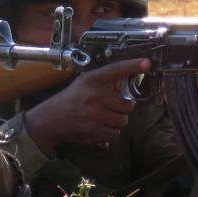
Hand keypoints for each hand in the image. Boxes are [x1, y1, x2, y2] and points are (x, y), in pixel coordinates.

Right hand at [24, 58, 149, 151]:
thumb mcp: (84, 84)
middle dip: (123, 109)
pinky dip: (109, 133)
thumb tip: (128, 86)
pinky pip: (114, 133)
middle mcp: (93, 95)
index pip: (116, 70)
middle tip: (113, 108)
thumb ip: (104, 83)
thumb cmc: (71, 99)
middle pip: (127, 105)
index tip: (146, 63)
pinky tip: (99, 127)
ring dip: (117, 122)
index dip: (132, 66)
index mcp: (92, 80)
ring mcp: (93, 113)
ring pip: (122, 121)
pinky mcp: (92, 130)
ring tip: (104, 118)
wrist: (50, 119)